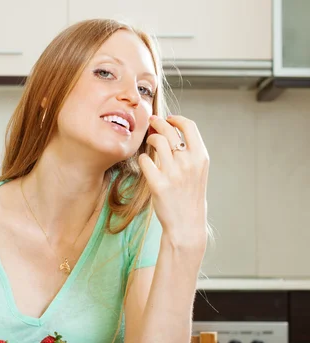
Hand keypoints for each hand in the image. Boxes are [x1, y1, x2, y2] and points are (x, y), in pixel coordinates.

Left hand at [139, 114, 208, 250]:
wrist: (186, 224)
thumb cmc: (190, 197)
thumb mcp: (198, 172)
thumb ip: (190, 154)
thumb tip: (174, 133)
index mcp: (201, 157)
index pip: (189, 126)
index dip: (176, 119)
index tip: (168, 118)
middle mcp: (188, 163)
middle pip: (169, 131)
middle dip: (158, 123)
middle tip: (151, 122)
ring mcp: (173, 173)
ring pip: (157, 142)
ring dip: (150, 139)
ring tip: (149, 143)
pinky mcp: (158, 184)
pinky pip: (145, 161)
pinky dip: (143, 158)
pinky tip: (145, 162)